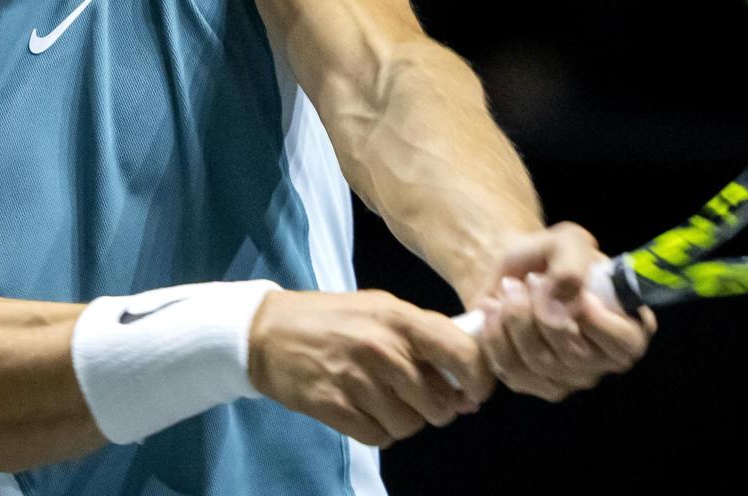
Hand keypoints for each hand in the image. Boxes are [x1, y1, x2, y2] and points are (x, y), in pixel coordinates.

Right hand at [247, 289, 495, 447]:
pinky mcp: (333, 405)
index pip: (463, 353)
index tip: (473, 393)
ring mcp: (357, 378)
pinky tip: (364, 412)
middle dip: (435, 408)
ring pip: (409, 425)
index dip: (478, 379)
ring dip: (403, 421)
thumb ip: (424, 340)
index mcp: (401, 319)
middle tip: (417, 398)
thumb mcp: (383, 310)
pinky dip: (377, 432)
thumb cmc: (334, 319)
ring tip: (384, 402)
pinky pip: (377, 437)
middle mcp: (384, 348)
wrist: (268, 331)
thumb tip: (466, 386)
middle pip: (438, 403)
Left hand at [468, 222, 656, 401]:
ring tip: (508, 290)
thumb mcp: (568, 241)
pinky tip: (494, 311)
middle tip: (528, 280)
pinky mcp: (536, 384)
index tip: (578, 294)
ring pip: (540, 363)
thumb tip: (564, 302)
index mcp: (629, 324)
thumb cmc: (549, 257)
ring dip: (515, 319)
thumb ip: (572, 265)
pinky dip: (496, 336)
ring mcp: (571, 377)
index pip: (627, 344)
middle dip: (542, 312)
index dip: (599, 324)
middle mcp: (604, 359)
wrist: (510, 271)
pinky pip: (513, 371)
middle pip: (576, 356)